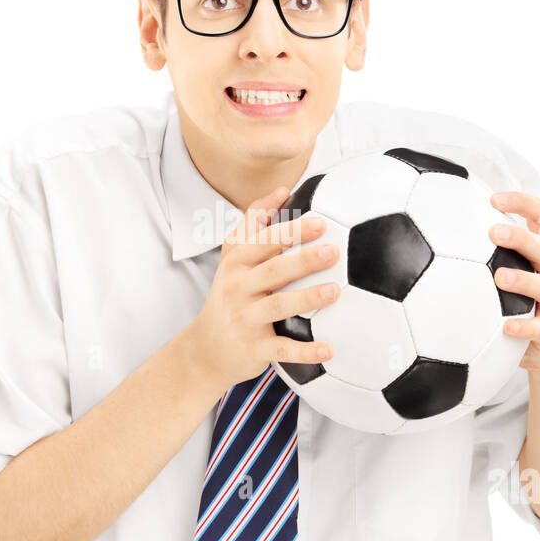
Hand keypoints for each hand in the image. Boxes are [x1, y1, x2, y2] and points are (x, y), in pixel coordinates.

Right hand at [184, 185, 341, 390]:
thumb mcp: (232, 258)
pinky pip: (282, 349)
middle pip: (273, 271)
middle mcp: (238, 289)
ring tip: (334, 291)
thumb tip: (282, 189)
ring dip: (307, 298)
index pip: (263, 242)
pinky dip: (306, 351)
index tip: (320, 222)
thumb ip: (253, 223)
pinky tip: (330, 349)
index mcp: (237, 264)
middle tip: (333, 251)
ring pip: (278, 306)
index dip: (290, 231)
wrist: (204, 349)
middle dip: (303, 260)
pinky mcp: (254, 349)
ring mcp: (245, 319)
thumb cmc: (229, 295)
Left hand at [488, 190, 539, 372]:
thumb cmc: (524, 295)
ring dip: (524, 280)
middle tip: (493, 232)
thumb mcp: (514, 265)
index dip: (522, 203)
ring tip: (500, 277)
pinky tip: (506, 327)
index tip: (494, 199)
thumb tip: (442, 221)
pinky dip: (525, 327)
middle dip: (520, 238)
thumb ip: (489, 246)